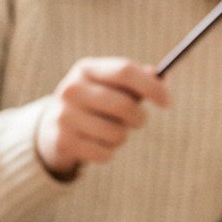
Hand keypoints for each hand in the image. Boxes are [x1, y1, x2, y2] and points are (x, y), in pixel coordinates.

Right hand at [34, 57, 169, 179]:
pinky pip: (105, 153)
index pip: (125, 71)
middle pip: (124, 105)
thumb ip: (137, 80)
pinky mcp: (63, 142)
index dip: (151, 87)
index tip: (168, 103)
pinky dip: (108, 152)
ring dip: (121, 136)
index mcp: (86, 69)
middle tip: (138, 120)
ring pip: (117, 133)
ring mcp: (64, 116)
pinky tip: (95, 143)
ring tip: (109, 131)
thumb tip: (162, 76)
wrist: (53, 127)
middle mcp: (71, 89)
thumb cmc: (95, 102)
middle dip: (139, 117)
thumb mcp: (111, 85)